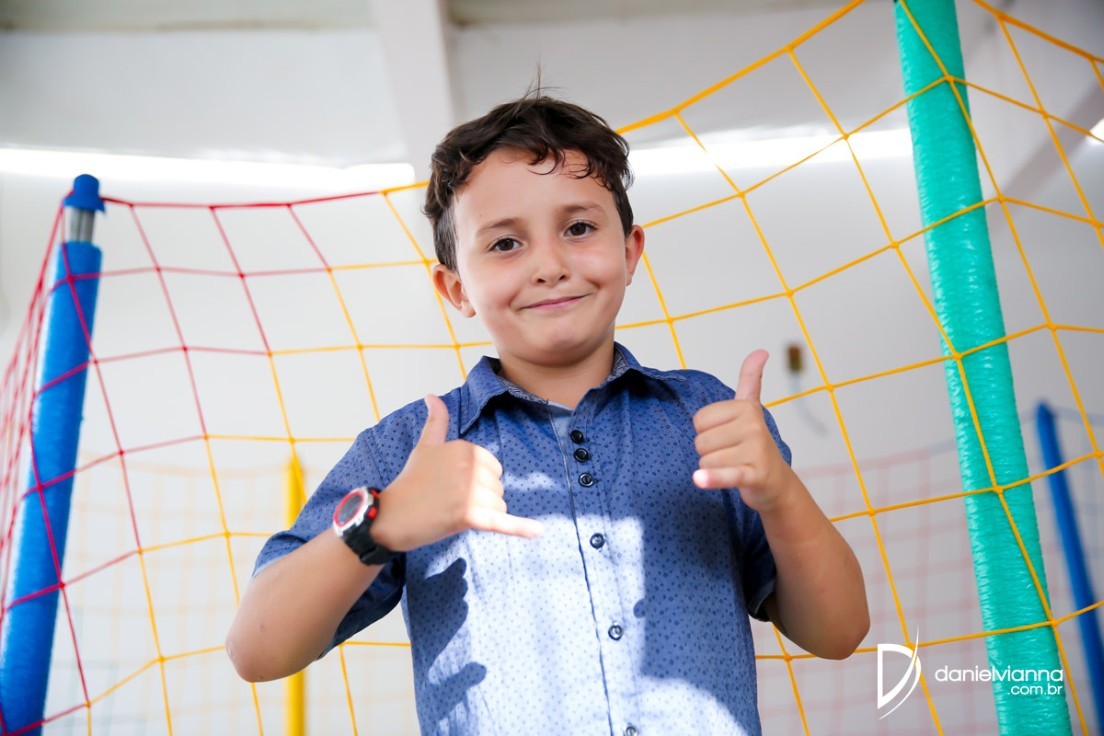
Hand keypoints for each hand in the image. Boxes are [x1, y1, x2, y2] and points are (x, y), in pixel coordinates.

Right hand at [372, 395, 542, 551]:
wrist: (391, 515)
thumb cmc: (411, 481)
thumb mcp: (425, 447)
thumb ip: (436, 421)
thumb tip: (433, 396)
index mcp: (466, 447)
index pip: (494, 470)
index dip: (476, 483)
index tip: (451, 486)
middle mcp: (471, 466)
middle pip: (497, 489)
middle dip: (479, 500)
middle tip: (448, 501)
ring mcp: (471, 491)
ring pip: (498, 507)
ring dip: (480, 516)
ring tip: (451, 513)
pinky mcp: (470, 516)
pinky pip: (502, 522)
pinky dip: (521, 528)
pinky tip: (539, 532)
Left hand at [692, 350, 792, 511]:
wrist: (776, 482)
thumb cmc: (755, 443)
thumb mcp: (751, 408)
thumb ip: (751, 380)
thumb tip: (761, 351)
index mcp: (746, 408)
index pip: (699, 420)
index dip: (706, 432)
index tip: (726, 435)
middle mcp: (754, 426)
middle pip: (701, 441)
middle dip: (710, 452)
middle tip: (730, 454)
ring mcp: (756, 451)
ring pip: (706, 461)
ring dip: (713, 469)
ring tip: (733, 466)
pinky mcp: (754, 475)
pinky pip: (726, 474)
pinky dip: (713, 478)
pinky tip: (699, 479)